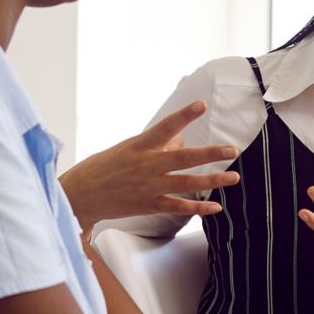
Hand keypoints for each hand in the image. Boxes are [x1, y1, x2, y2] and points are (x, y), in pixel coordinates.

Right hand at [58, 101, 240, 227]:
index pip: (165, 127)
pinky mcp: (148, 205)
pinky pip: (178, 207)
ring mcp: (148, 187)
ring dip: (212, 181)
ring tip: (233, 177)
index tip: (201, 105)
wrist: (79, 196)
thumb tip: (181, 142)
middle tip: (232, 150)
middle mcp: (146, 165)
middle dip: (210, 154)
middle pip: (183, 158)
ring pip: (186, 183)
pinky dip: (198, 208)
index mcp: (139, 145)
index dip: (184, 115)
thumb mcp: (128, 149)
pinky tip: (216, 207)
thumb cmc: (103, 167)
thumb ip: (157, 145)